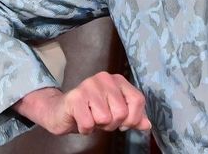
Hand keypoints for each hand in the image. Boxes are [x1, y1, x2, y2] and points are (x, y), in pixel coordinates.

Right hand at [13, 73, 150, 134]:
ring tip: (90, 118)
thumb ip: (133, 118)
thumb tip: (147, 125)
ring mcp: (88, 86)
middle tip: (101, 120)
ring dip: (98, 126)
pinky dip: (85, 129)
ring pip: (105, 119)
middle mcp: (104, 78)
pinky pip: (89, 123)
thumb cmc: (90, 111)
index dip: (133, 118)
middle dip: (112, 124)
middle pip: (122, 112)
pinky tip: (80, 121)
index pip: (138, 100)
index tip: (123, 123)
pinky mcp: (74, 98)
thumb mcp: (115, 113)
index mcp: (117, 80)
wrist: (60, 111)